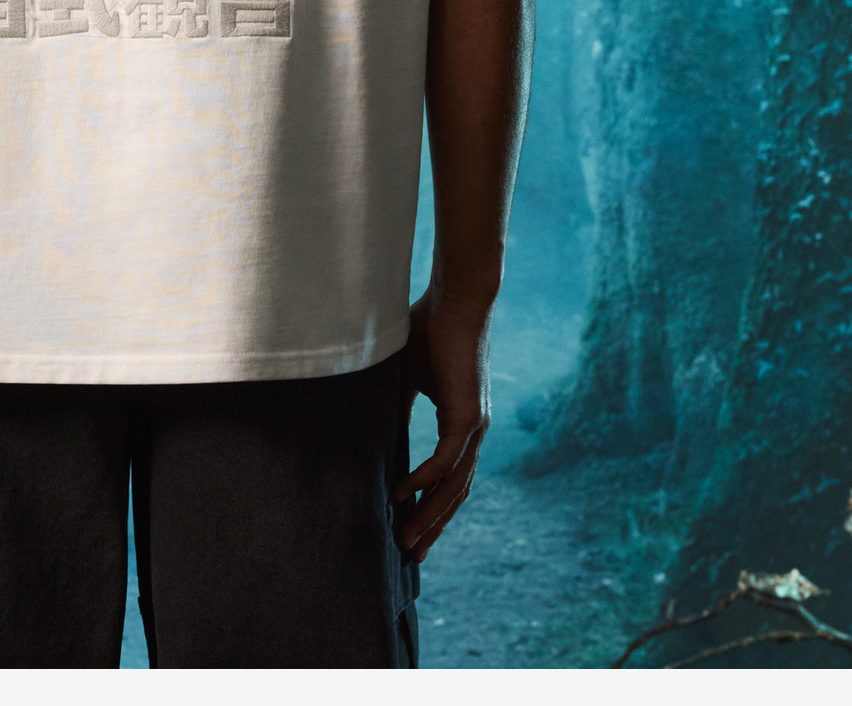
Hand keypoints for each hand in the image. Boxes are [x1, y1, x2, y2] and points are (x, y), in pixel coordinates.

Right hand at [390, 286, 491, 562]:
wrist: (456, 298)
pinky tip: (403, 495)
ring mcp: (474, 426)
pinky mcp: (468, 416)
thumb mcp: (406, 376)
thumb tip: (377, 435)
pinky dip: (424, 481)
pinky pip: (445, 461)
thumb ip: (398, 407)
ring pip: (453, 485)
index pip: (449, 474)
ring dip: (430, 515)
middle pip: (455, 492)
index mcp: (462, 420)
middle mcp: (473, 429)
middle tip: (411, 554)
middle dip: (433, 524)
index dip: (431, 503)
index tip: (411, 526)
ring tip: (407, 541)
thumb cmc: (429, 327)